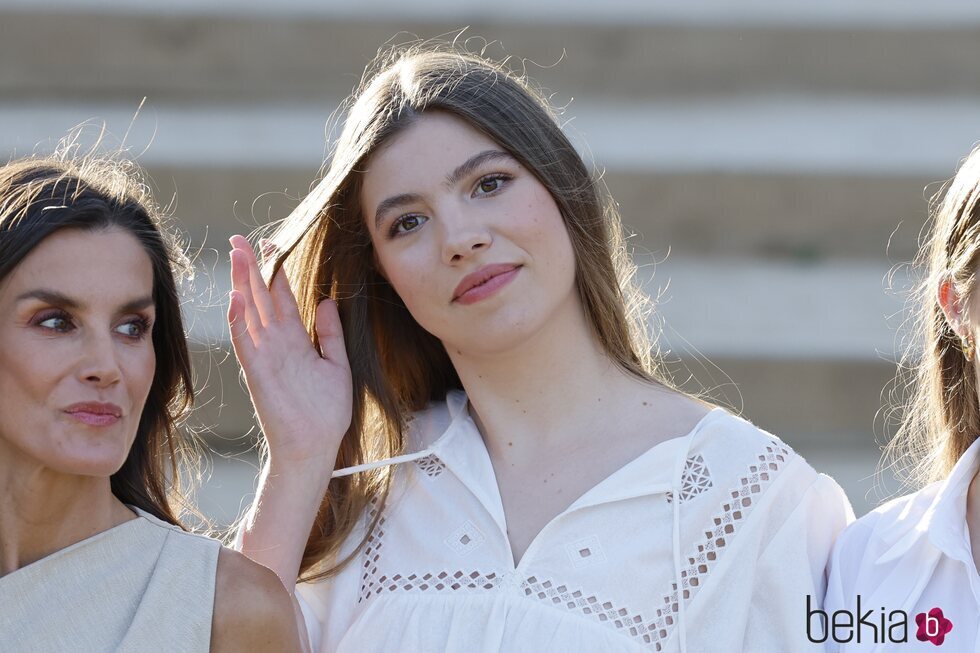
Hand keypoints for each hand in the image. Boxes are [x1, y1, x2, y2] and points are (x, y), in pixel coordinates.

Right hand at [227, 235, 351, 467]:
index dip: (276, 272)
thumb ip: (331, 334)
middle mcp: (277, 344)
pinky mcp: (258, 372)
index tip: (272, 246)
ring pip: (250, 312)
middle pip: (261, 297)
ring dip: (242, 284)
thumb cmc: (325, 413)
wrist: (315, 447)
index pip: (282, 298)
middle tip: (241, 239)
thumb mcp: (337, 365)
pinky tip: (236, 297)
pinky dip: (239, 320)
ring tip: (237, 254)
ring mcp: (265, 356)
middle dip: (252, 268)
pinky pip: (245, 342)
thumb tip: (328, 302)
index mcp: (296, 341)